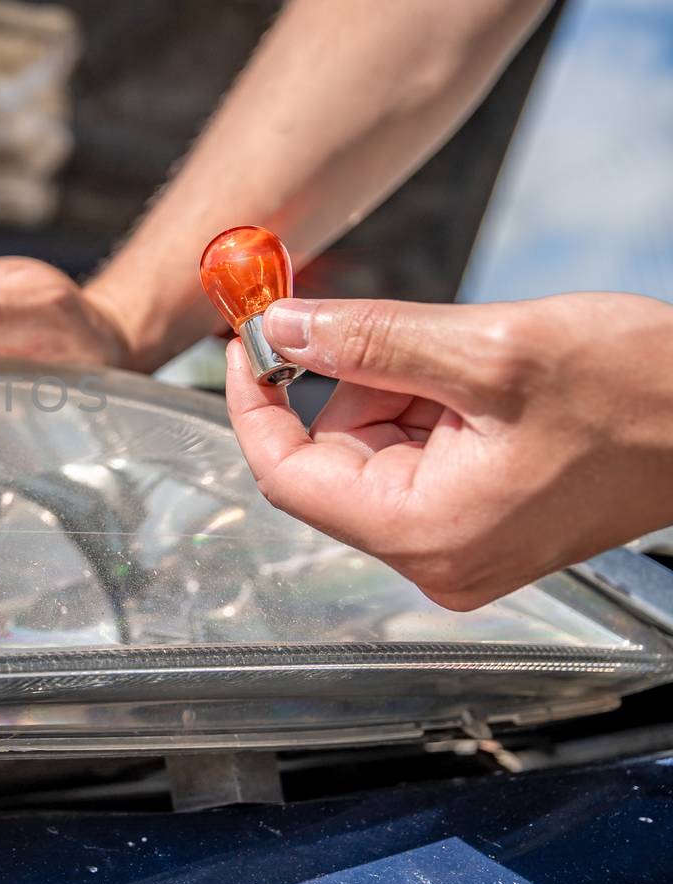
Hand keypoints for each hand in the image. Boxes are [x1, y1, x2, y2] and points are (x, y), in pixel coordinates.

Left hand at [224, 293, 672, 609]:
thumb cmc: (642, 394)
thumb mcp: (489, 349)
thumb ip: (367, 341)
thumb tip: (279, 329)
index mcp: (426, 533)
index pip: (286, 473)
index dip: (254, 399)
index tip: (249, 337)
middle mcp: (435, 556)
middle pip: (328, 458)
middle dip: (344, 383)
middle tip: (384, 327)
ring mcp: (460, 543)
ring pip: (371, 447)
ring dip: (394, 387)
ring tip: (471, 362)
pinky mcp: (483, 519)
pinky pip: (415, 452)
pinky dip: (426, 402)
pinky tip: (483, 383)